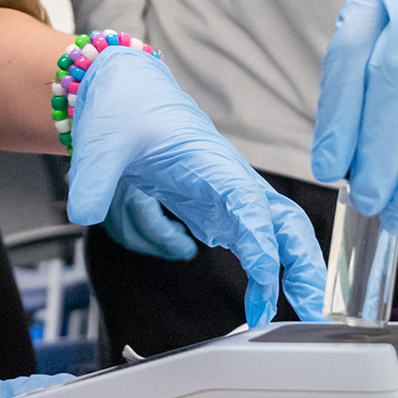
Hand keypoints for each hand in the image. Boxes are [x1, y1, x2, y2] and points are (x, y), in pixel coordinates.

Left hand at [66, 48, 328, 329]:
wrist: (127, 87)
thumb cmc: (125, 104)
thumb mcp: (102, 139)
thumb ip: (93, 178)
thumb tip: (84, 211)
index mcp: (211, 160)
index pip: (250, 206)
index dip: (262, 245)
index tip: (264, 283)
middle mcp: (229, 180)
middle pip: (284, 221)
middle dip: (304, 263)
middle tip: (312, 309)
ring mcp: (226, 194)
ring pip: (276, 232)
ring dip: (294, 268)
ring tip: (301, 311)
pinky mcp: (215, 206)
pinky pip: (251, 237)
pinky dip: (264, 267)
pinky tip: (259, 297)